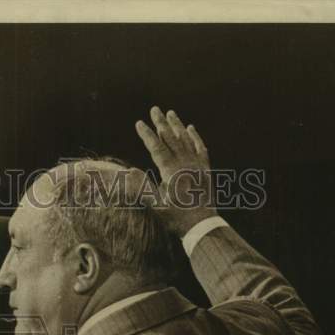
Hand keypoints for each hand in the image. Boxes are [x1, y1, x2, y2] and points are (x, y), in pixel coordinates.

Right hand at [135, 106, 216, 235]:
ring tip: (170, 112)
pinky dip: (195, 137)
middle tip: (154, 109)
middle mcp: (186, 163)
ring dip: (177, 125)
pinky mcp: (205, 170)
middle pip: (172, 138)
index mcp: (172, 171)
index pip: (157, 147)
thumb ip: (142, 188)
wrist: (202, 226)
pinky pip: (200, 147)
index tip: (139, 122)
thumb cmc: (177, 219)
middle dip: (161, 123)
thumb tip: (128, 172)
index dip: (147, 134)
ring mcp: (197, 165)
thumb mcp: (156, 206)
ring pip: (186, 140)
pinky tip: (191, 128)